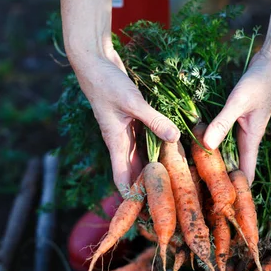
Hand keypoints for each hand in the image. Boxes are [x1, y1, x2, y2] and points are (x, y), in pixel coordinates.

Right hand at [70, 47, 179, 191]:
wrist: (93, 61)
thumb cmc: (106, 83)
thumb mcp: (132, 101)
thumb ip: (153, 119)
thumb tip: (174, 137)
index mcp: (116, 143)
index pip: (122, 178)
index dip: (132, 196)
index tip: (147, 210)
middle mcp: (121, 141)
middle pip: (135, 170)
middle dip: (149, 183)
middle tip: (171, 196)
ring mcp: (127, 130)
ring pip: (143, 154)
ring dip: (156, 164)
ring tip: (177, 176)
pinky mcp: (133, 118)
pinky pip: (147, 137)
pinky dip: (158, 143)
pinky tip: (174, 146)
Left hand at [203, 40, 270, 183]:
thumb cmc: (260, 82)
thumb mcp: (238, 102)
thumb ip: (223, 123)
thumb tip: (207, 147)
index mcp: (251, 140)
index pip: (245, 174)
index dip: (237, 192)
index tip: (224, 207)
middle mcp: (248, 138)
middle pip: (236, 167)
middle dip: (223, 182)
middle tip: (203, 197)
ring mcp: (243, 129)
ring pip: (229, 153)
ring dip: (217, 164)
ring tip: (197, 179)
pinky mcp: (237, 119)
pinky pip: (224, 138)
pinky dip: (214, 145)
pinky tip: (199, 147)